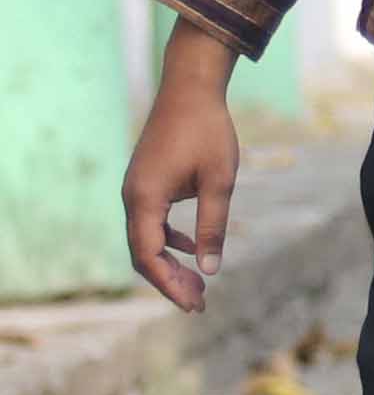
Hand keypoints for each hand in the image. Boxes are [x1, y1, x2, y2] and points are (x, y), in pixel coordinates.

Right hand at [121, 31, 244, 314]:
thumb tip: (211, 269)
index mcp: (144, 198)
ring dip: (170, 263)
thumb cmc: (207, 132)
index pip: (148, 254)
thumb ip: (213, 226)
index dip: (169, 283)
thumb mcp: (219, 182)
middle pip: (143, 252)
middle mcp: (133, 196)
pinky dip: (171, 240)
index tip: (193, 304)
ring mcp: (137, 189)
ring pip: (146, 239)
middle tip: (198, 303)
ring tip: (199, 285)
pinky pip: (152, 222)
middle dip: (169, 280)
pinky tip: (195, 249)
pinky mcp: (147, 183)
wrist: (191, 90)